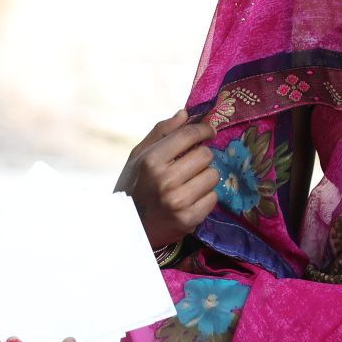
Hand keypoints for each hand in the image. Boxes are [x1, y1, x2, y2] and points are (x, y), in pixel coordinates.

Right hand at [116, 111, 220, 247]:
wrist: (128, 227)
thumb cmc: (133, 187)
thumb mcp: (138, 156)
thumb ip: (161, 132)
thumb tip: (185, 113)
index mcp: (151, 161)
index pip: (188, 135)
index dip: (203, 129)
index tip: (208, 131)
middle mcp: (165, 180)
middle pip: (205, 155)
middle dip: (202, 156)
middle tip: (192, 163)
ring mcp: (178, 201)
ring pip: (213, 176)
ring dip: (205, 176)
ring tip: (190, 182)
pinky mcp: (189, 219)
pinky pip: (213, 197)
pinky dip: (206, 196)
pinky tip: (191, 198)